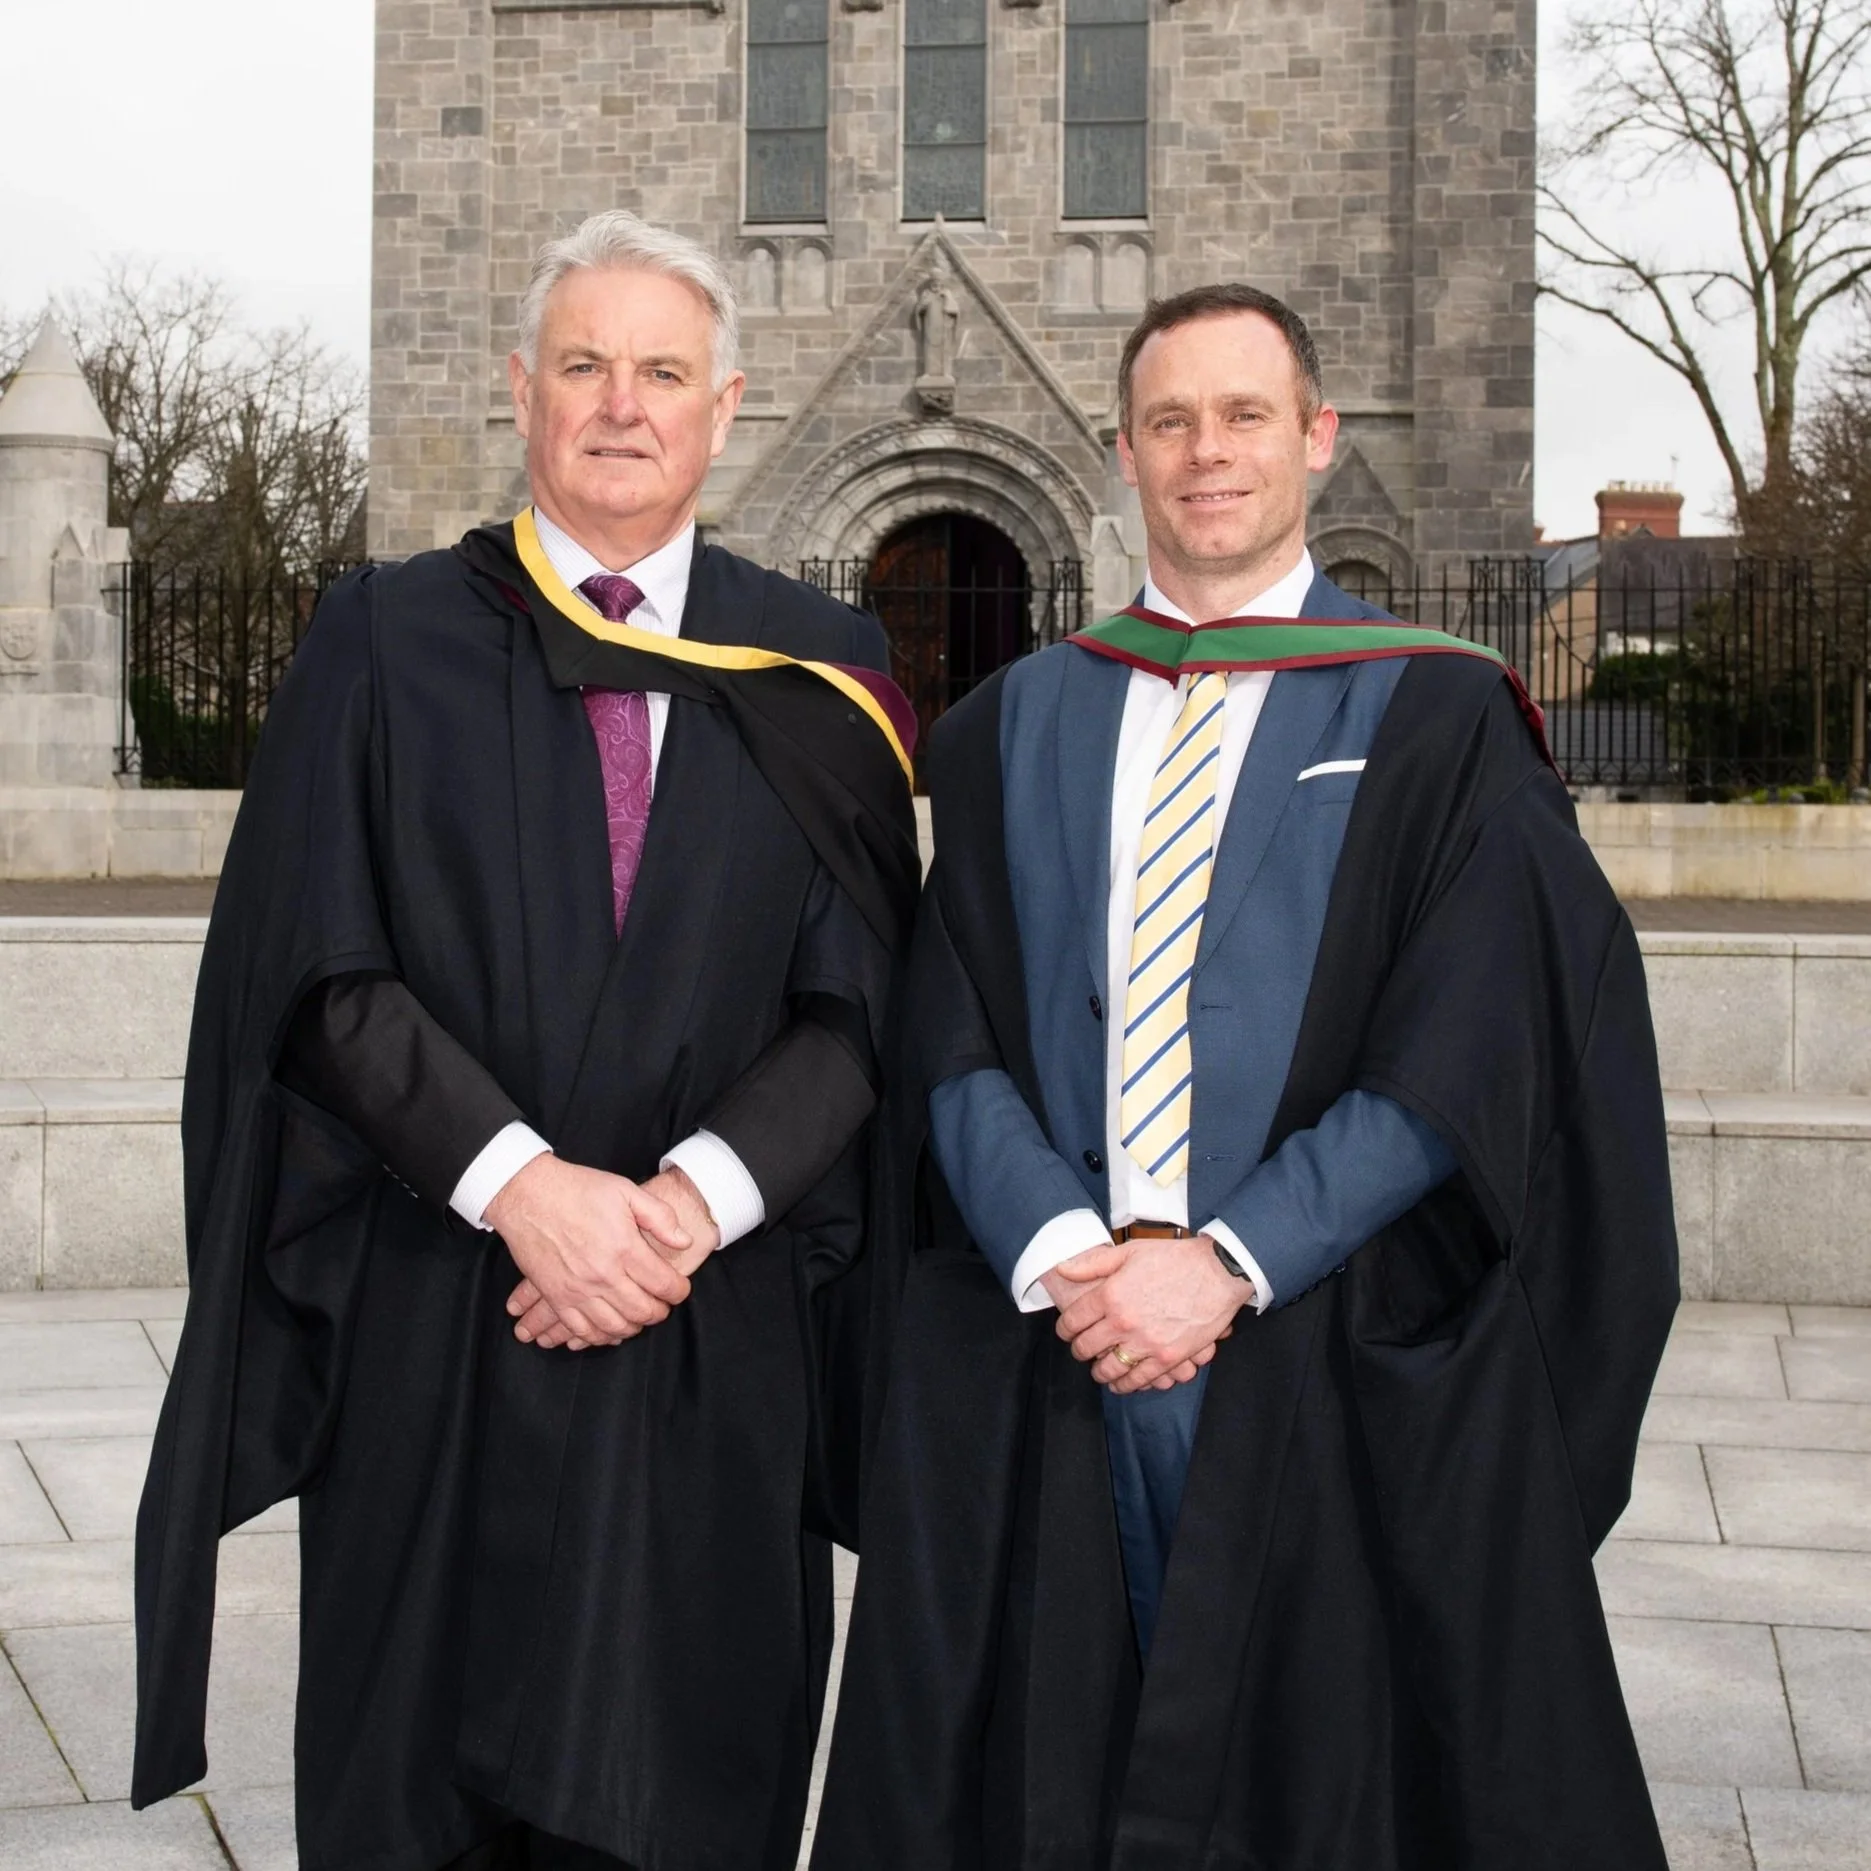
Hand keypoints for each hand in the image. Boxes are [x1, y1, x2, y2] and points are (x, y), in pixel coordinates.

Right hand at [487, 1155, 690, 1350]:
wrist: (528, 1195)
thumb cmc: (578, 1189)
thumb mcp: (626, 1191)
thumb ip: (660, 1217)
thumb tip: (684, 1242)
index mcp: (624, 1248)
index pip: (664, 1284)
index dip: (679, 1291)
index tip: (680, 1289)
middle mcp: (603, 1275)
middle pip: (643, 1311)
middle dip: (660, 1312)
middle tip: (663, 1305)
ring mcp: (577, 1290)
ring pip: (615, 1326)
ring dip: (634, 1326)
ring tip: (639, 1316)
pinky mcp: (556, 1297)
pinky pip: (582, 1330)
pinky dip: (600, 1336)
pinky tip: (610, 1329)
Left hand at [1056, 1235, 1246, 1394]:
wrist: (1218, 1272)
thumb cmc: (1174, 1258)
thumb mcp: (1130, 1252)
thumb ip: (1092, 1263)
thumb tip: (1062, 1269)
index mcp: (1110, 1295)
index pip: (1073, 1320)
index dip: (1064, 1329)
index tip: (1066, 1331)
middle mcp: (1123, 1322)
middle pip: (1086, 1347)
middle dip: (1079, 1350)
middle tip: (1081, 1349)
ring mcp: (1146, 1343)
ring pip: (1109, 1369)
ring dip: (1099, 1372)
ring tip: (1099, 1370)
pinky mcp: (1168, 1358)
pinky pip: (1139, 1380)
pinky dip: (1125, 1384)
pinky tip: (1121, 1382)